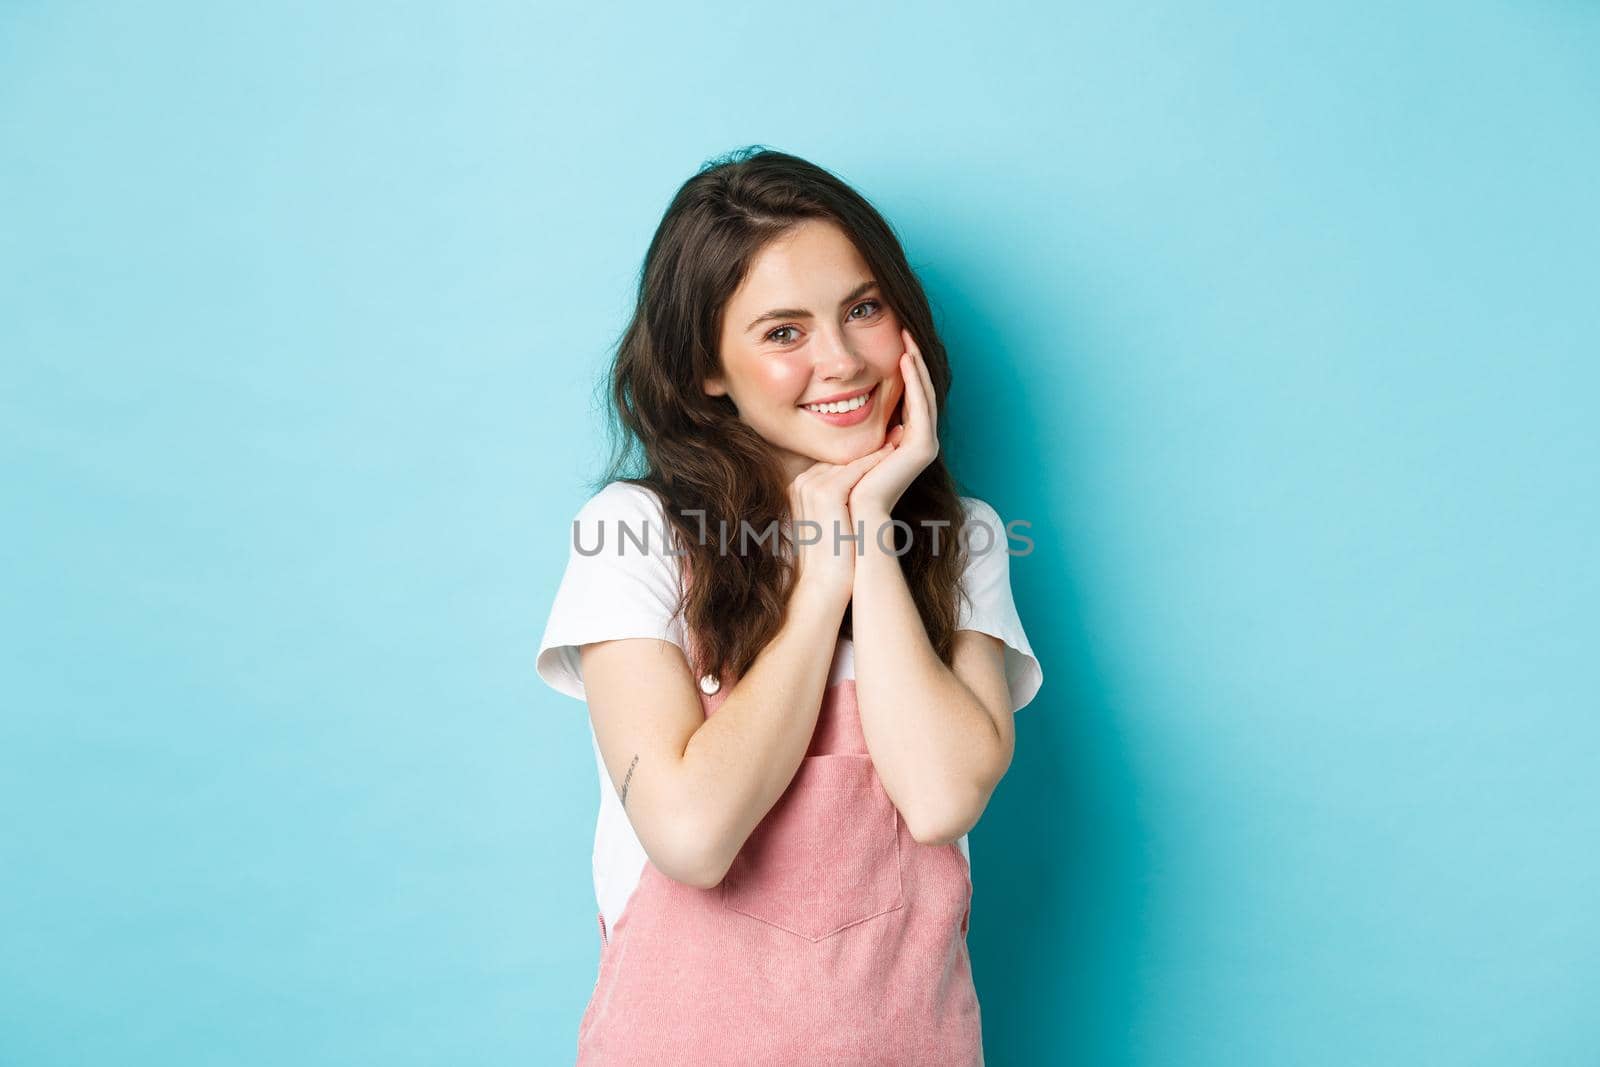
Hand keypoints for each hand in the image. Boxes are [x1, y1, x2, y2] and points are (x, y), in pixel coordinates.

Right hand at [786, 441, 896, 610]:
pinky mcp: (825, 494)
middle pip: (840, 455)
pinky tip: (894, 451)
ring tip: (900, 435)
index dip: (861, 452)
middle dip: (868, 446)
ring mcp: (810, 486)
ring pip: (849, 459)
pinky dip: (875, 460)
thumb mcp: (833, 519)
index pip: (834, 460)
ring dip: (876, 448)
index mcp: (799, 487)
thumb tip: (862, 480)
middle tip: (896, 429)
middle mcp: (801, 483)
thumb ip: (840, 496)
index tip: (886, 440)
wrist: (825, 582)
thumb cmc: (834, 554)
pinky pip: (854, 469)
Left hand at [848, 327, 938, 519]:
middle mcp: (918, 442)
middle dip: (912, 360)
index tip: (891, 342)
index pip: (906, 397)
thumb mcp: (843, 443)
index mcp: (902, 441)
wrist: (849, 511)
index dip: (901, 370)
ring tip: (907, 337)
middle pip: (919, 392)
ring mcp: (924, 445)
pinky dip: (915, 381)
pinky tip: (905, 359)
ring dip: (916, 364)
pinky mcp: (923, 447)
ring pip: (923, 395)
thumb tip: (830, 406)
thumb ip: (847, 426)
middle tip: (905, 330)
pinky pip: (921, 406)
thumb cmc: (840, 483)